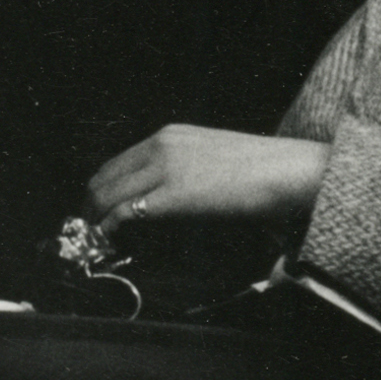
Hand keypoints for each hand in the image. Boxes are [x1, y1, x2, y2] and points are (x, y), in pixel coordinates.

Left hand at [85, 124, 328, 238]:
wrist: (290, 172)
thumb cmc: (266, 171)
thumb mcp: (217, 159)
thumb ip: (190, 172)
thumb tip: (175, 199)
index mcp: (171, 135)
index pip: (117, 162)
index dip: (101, 190)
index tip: (100, 212)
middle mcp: (161, 146)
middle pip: (103, 178)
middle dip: (91, 208)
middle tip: (91, 234)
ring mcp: (165, 169)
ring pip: (106, 196)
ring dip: (96, 222)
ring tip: (99, 244)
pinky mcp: (172, 197)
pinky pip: (124, 214)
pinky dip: (111, 231)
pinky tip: (114, 244)